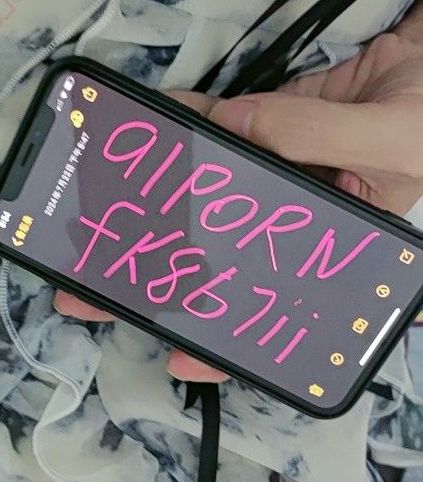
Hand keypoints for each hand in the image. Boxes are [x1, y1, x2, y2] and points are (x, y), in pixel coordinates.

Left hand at [55, 0, 422, 381]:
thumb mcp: (389, 142)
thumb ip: (315, 136)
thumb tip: (233, 128)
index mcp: (333, 256)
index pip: (276, 314)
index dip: (226, 341)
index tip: (175, 355)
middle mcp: (291, 227)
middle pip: (216, 259)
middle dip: (155, 272)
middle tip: (92, 284)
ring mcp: (272, 179)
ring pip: (204, 199)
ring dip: (154, 199)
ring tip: (98, 211)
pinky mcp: (264, 130)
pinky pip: (217, 133)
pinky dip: (183, 127)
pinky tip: (147, 126)